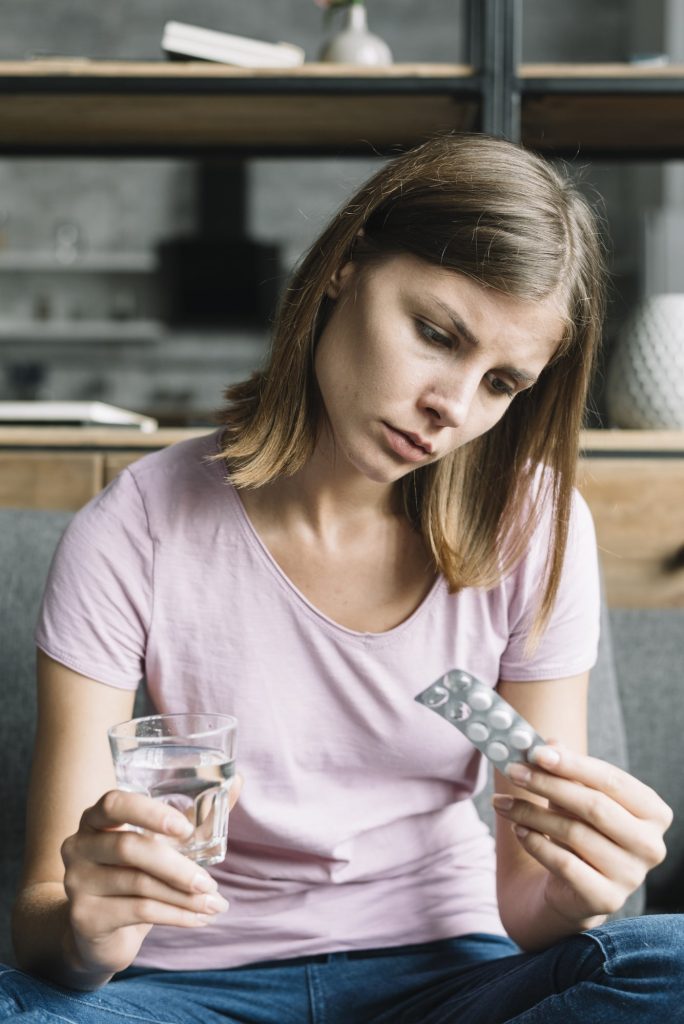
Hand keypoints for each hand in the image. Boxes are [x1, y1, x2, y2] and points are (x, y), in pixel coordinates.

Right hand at [60, 779, 241, 977]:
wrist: (102, 931)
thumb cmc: (137, 873)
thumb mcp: (162, 844)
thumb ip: (195, 816)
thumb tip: (238, 781)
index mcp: (96, 818)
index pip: (114, 803)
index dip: (149, 813)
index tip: (184, 829)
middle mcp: (79, 845)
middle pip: (129, 848)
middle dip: (177, 866)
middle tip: (210, 881)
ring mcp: (77, 882)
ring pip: (139, 884)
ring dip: (184, 896)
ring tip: (215, 903)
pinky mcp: (85, 917)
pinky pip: (138, 911)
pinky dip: (176, 915)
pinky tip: (199, 919)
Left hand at [492, 745, 671, 924]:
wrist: (574, 885)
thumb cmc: (580, 827)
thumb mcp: (574, 794)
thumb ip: (566, 768)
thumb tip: (549, 742)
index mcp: (653, 812)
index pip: (612, 780)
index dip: (573, 764)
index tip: (536, 752)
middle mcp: (650, 845)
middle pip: (594, 806)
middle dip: (548, 784)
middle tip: (513, 771)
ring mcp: (632, 875)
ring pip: (575, 834)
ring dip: (531, 813)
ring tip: (502, 802)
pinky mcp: (607, 899)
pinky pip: (564, 865)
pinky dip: (535, 844)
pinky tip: (517, 829)